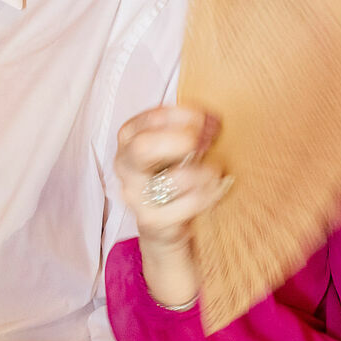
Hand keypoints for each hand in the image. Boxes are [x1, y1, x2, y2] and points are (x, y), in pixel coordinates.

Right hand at [115, 105, 227, 251]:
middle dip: (180, 142)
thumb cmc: (173, 174)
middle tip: (204, 144)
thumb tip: (212, 121)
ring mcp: (135, 195)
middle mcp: (125, 165)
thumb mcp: (178, 145)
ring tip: (215, 172)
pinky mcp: (151, 220)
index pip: (151, 119)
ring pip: (175, 179)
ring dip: (206, 172)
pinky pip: (190, 202)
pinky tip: (213, 191)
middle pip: (143, 148)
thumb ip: (191, 129)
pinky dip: (210, 194)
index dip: (185, 116)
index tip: (206, 119)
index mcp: (129, 138)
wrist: (166, 224)